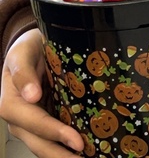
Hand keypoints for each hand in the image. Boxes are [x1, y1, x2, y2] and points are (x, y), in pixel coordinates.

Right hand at [0, 28, 84, 157]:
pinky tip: (90, 148)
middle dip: (62, 155)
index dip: (56, 134)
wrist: (33, 46)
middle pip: (41, 143)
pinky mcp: (48, 120)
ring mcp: (34, 123)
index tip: (78, 142)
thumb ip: (23, 72)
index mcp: (12, 105)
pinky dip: (69, 145)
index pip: (35, 123)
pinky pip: (56, 137)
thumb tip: (31, 96)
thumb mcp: (21, 53)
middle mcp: (21, 120)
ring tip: (92, 157)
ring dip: (66, 154)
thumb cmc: (26, 49)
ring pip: (48, 145)